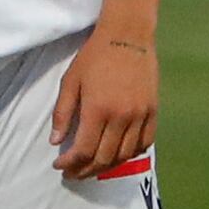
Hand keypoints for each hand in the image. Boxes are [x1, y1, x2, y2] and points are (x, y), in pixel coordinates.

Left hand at [50, 28, 159, 181]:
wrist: (128, 35)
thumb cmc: (95, 56)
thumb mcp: (71, 80)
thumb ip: (62, 112)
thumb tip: (55, 141)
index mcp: (97, 109)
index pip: (83, 150)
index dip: (70, 164)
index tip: (60, 166)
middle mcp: (121, 117)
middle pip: (103, 158)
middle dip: (85, 170)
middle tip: (73, 173)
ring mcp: (140, 115)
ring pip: (124, 155)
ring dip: (106, 166)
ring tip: (93, 167)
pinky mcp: (153, 112)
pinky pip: (144, 144)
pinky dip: (130, 154)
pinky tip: (118, 155)